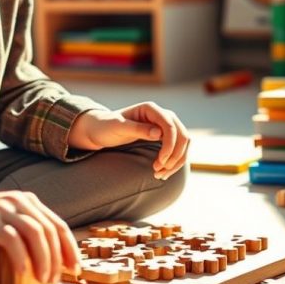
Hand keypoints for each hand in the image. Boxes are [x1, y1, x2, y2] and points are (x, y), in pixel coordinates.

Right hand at [0, 179, 79, 283]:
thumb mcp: (7, 222)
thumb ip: (26, 231)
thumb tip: (53, 262)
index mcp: (28, 201)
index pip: (57, 224)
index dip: (69, 248)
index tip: (74, 270)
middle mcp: (18, 201)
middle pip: (49, 230)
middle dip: (57, 258)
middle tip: (53, 281)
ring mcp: (3, 208)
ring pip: (35, 233)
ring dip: (43, 260)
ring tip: (42, 280)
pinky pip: (12, 239)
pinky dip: (21, 258)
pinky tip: (21, 273)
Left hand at [68, 103, 189, 179]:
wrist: (101, 130)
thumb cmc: (107, 126)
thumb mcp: (118, 127)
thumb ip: (137, 129)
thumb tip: (158, 133)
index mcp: (151, 109)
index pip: (170, 126)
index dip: (170, 145)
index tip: (160, 162)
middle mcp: (161, 115)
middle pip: (182, 135)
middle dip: (175, 155)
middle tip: (159, 171)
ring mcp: (164, 125)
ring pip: (183, 143)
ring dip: (177, 161)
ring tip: (160, 175)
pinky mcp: (164, 136)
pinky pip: (177, 148)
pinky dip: (174, 161)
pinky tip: (163, 171)